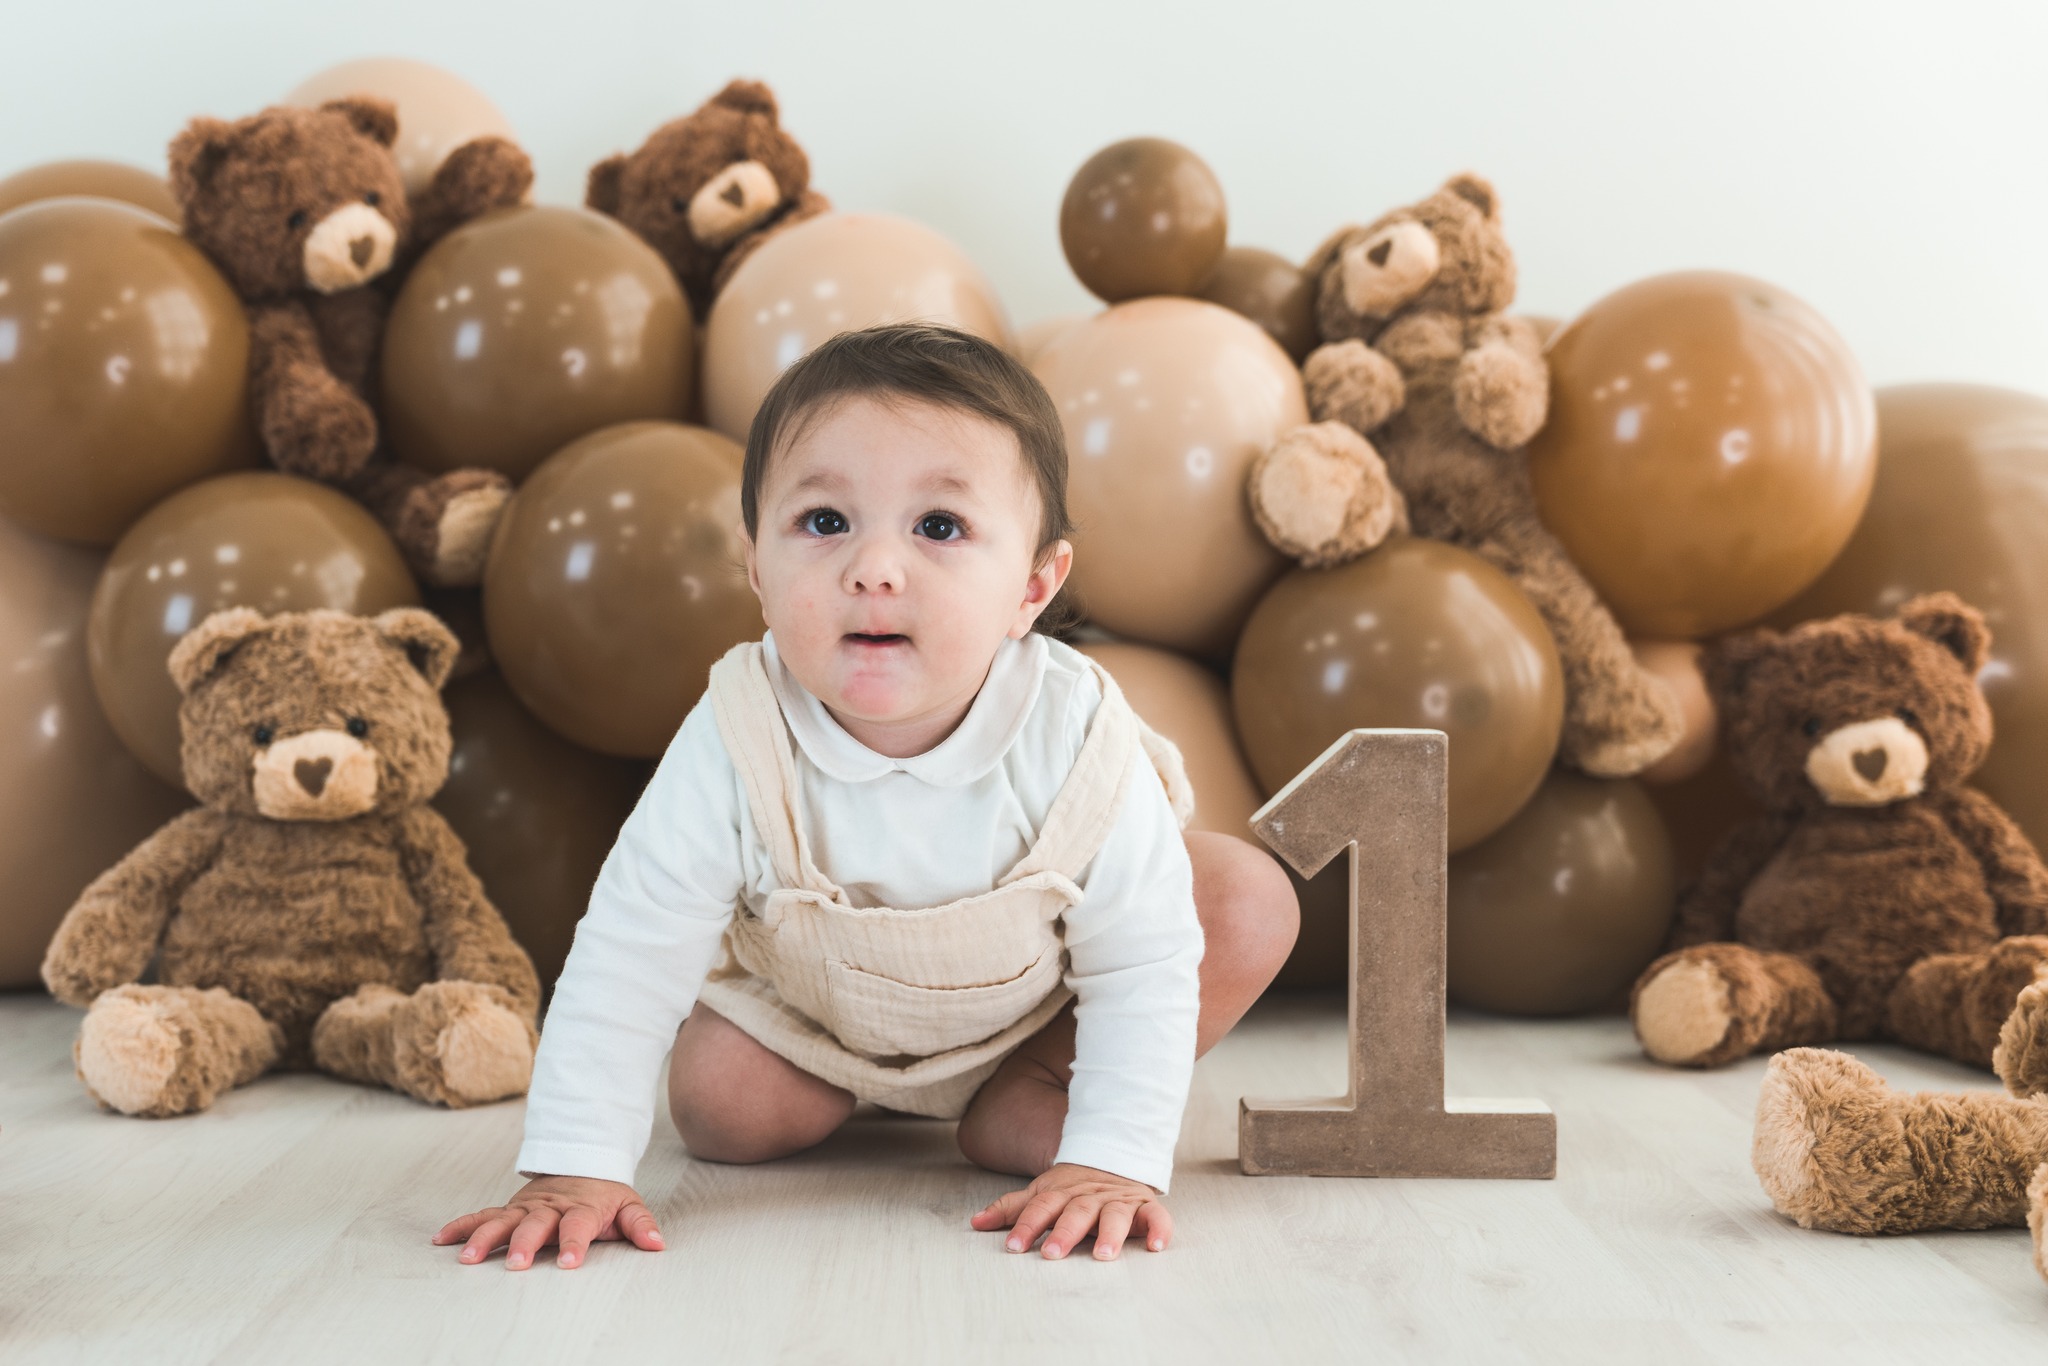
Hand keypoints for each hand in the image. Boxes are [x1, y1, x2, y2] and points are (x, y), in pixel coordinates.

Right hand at [433, 1174, 662, 1270]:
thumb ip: (640, 1225)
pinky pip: (483, 1215)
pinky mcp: (510, 1208)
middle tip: (517, 1264)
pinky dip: (462, 1225)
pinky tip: (442, 1238)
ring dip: (485, 1238)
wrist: (581, 1162)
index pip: (579, 1225)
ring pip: (503, 1220)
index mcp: (581, 1207)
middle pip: (536, 1224)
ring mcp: (526, 1206)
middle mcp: (550, 1206)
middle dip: (526, 1243)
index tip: (568, 1262)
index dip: (574, 1243)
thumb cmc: (604, 1193)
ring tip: (468, 1258)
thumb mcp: (628, 1205)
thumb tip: (657, 1244)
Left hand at [970, 1162, 1172, 1260]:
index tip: (1012, 1247)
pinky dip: (1159, 1229)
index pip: (1041, 1208)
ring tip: (1103, 1255)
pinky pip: (1156, 1217)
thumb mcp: (1041, 1193)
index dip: (1026, 1226)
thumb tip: (975, 1223)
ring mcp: (1119, 1200)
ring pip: (1115, 1215)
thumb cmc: (1072, 1187)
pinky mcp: (1145, 1206)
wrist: (1114, 1157)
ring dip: (1109, 1234)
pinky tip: (1157, 1247)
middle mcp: (1090, 1196)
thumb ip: (1012, 1209)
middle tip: (1052, 1254)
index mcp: (1062, 1193)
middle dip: (1064, 1232)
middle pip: (1076, 1212)